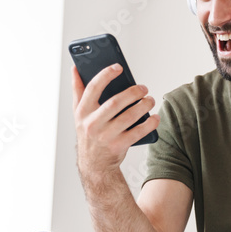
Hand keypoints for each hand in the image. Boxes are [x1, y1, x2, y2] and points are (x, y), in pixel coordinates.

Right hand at [72, 64, 158, 182]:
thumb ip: (78, 90)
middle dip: (132, 92)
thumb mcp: (79, 113)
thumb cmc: (89, 133)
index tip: (118, 67)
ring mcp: (106, 136)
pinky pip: (138, 132)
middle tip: (143, 88)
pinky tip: (155, 117)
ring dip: (143, 106)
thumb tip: (75, 68)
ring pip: (129, 116)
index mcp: (82, 112)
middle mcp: (92, 124)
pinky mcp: (119, 146)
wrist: (94, 164)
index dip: (105, 75)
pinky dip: (149, 124)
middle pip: (115, 102)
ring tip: (150, 100)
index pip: (93, 88)